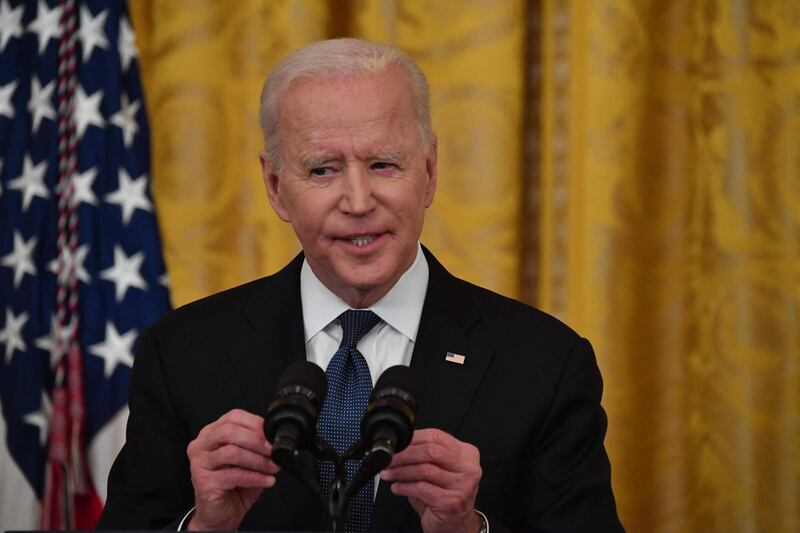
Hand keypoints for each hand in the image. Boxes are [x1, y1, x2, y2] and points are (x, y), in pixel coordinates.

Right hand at [186, 409, 278, 530]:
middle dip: (256, 440)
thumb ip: (256, 446)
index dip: (255, 424)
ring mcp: (200, 463)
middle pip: (229, 431)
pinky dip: (255, 477)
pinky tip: (267, 480)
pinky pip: (234, 475)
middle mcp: (202, 444)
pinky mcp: (203, 481)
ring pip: (232, 452)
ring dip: (258, 460)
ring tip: (273, 467)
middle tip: (274, 450)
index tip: (273, 434)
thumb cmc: (234, 485)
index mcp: (212, 433)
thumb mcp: (248, 460)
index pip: (233, 417)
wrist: (220, 514)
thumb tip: (275, 438)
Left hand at [380, 429, 482, 532]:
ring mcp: (463, 485)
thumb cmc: (445, 496)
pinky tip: (397, 487)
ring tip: (389, 474)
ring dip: (401, 472)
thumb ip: (424, 456)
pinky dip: (405, 487)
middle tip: (389, 459)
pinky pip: (422, 489)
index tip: (396, 443)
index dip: (413, 438)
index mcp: (466, 453)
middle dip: (404, 455)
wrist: (455, 526)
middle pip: (431, 451)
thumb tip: (398, 447)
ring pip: (425, 470)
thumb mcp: (438, 470)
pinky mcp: (453, 502)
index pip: (437, 436)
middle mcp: (468, 467)